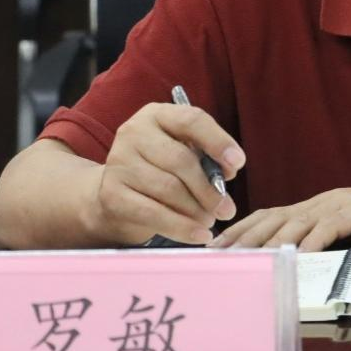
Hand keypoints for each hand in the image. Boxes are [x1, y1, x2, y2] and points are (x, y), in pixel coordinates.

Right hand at [87, 103, 245, 244]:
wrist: (114, 192)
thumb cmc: (160, 169)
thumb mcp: (184, 153)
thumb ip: (207, 157)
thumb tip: (228, 172)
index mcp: (157, 115)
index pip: (192, 120)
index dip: (218, 141)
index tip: (239, 164)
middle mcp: (134, 133)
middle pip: (181, 160)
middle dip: (209, 189)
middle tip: (227, 209)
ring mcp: (119, 162)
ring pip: (168, 189)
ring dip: (196, 210)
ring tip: (210, 221)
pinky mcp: (111, 193)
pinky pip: (152, 213)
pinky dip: (181, 228)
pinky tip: (199, 235)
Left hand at [208, 179, 350, 251]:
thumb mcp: (346, 234)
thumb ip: (320, 243)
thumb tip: (292, 266)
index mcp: (313, 208)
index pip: (267, 217)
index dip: (240, 231)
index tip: (215, 248)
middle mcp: (319, 202)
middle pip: (272, 218)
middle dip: (243, 237)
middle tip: (218, 255)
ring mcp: (338, 204)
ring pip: (295, 222)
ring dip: (270, 241)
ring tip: (250, 259)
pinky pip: (330, 226)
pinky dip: (313, 241)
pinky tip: (298, 254)